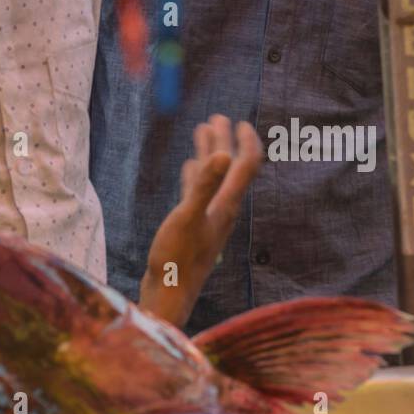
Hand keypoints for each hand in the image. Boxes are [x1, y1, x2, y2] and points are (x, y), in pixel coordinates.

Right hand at [139, 116, 262, 328]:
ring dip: (210, 154)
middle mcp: (223, 210)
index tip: (240, 122)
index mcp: (226, 205)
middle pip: (230, 168)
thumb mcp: (186, 217)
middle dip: (225, 141)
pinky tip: (188, 169)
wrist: (168, 296)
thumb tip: (224, 154)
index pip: (246, 166)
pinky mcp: (194, 229)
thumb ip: (203, 186)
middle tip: (218, 117)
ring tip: (202, 131)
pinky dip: (196, 176)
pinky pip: (199, 194)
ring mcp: (209, 220)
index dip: (246, 142)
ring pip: (214, 179)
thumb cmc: (176, 260)